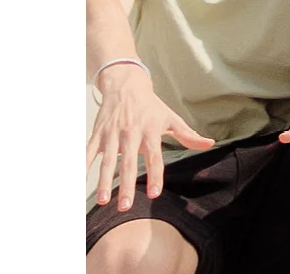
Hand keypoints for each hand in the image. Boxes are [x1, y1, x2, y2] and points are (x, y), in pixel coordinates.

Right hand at [88, 62, 215, 208]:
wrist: (125, 83)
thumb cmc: (150, 106)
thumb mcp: (170, 118)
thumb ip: (188, 134)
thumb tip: (209, 143)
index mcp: (150, 131)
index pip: (154, 157)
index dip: (154, 175)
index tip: (154, 194)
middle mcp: (130, 133)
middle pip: (128, 162)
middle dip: (125, 185)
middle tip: (125, 206)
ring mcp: (112, 133)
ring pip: (106, 160)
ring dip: (103, 181)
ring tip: (103, 201)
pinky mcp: (98, 133)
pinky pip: (89, 151)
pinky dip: (84, 165)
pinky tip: (80, 180)